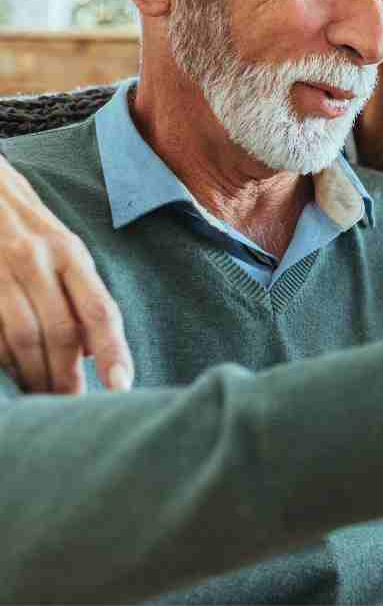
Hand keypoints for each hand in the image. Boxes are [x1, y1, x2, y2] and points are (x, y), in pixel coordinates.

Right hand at [0, 153, 131, 393]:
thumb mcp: (63, 248)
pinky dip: (2, 362)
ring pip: (23, 338)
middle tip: (72, 405)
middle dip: (68, 376)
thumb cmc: (26, 226)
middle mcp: (36, 260)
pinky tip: (10, 378)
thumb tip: (93, 351)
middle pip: (61, 332)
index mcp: (70, 253)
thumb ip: (81, 294)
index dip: (113, 351)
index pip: (100, 309)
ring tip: (43, 399)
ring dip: (35, 376)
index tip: (121, 386)